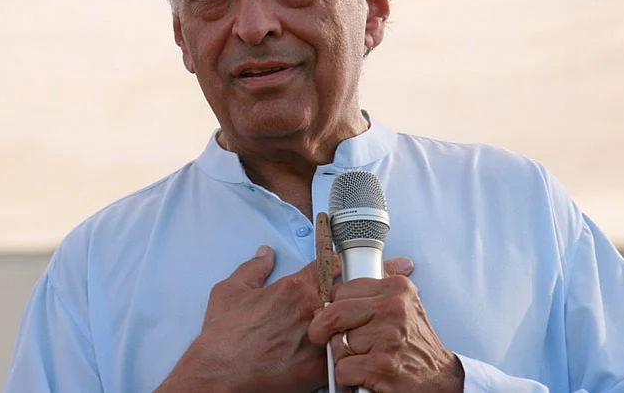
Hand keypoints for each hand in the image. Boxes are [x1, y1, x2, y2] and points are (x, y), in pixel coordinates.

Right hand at [157, 247, 417, 392]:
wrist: (218, 375)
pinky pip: (347, 359)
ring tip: (401, 308)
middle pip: (356, 290)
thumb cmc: (222, 334)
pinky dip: (362, 354)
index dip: (353, 255)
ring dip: (379, 314)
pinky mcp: (317, 371)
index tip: (368, 248)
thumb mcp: (229, 291)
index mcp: (294, 288)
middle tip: (405, 271)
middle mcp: (312, 311)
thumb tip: (265, 253)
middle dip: (381, 279)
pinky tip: (381, 350)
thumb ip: (253, 269)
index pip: (332, 264)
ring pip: (358, 324)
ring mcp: (318, 341)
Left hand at [307, 262, 464, 392]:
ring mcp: (388, 337)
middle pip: (334, 313)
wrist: (439, 377)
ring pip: (336, 344)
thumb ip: (375, 290)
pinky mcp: (381, 366)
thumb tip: (338, 278)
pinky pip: (342, 368)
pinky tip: (361, 374)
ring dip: (341, 356)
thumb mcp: (404, 304)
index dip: (332, 306)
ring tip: (359, 357)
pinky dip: (347, 376)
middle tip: (321, 336)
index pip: (343, 290)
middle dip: (322, 328)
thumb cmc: (414, 342)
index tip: (333, 317)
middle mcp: (394, 309)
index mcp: (396, 288)